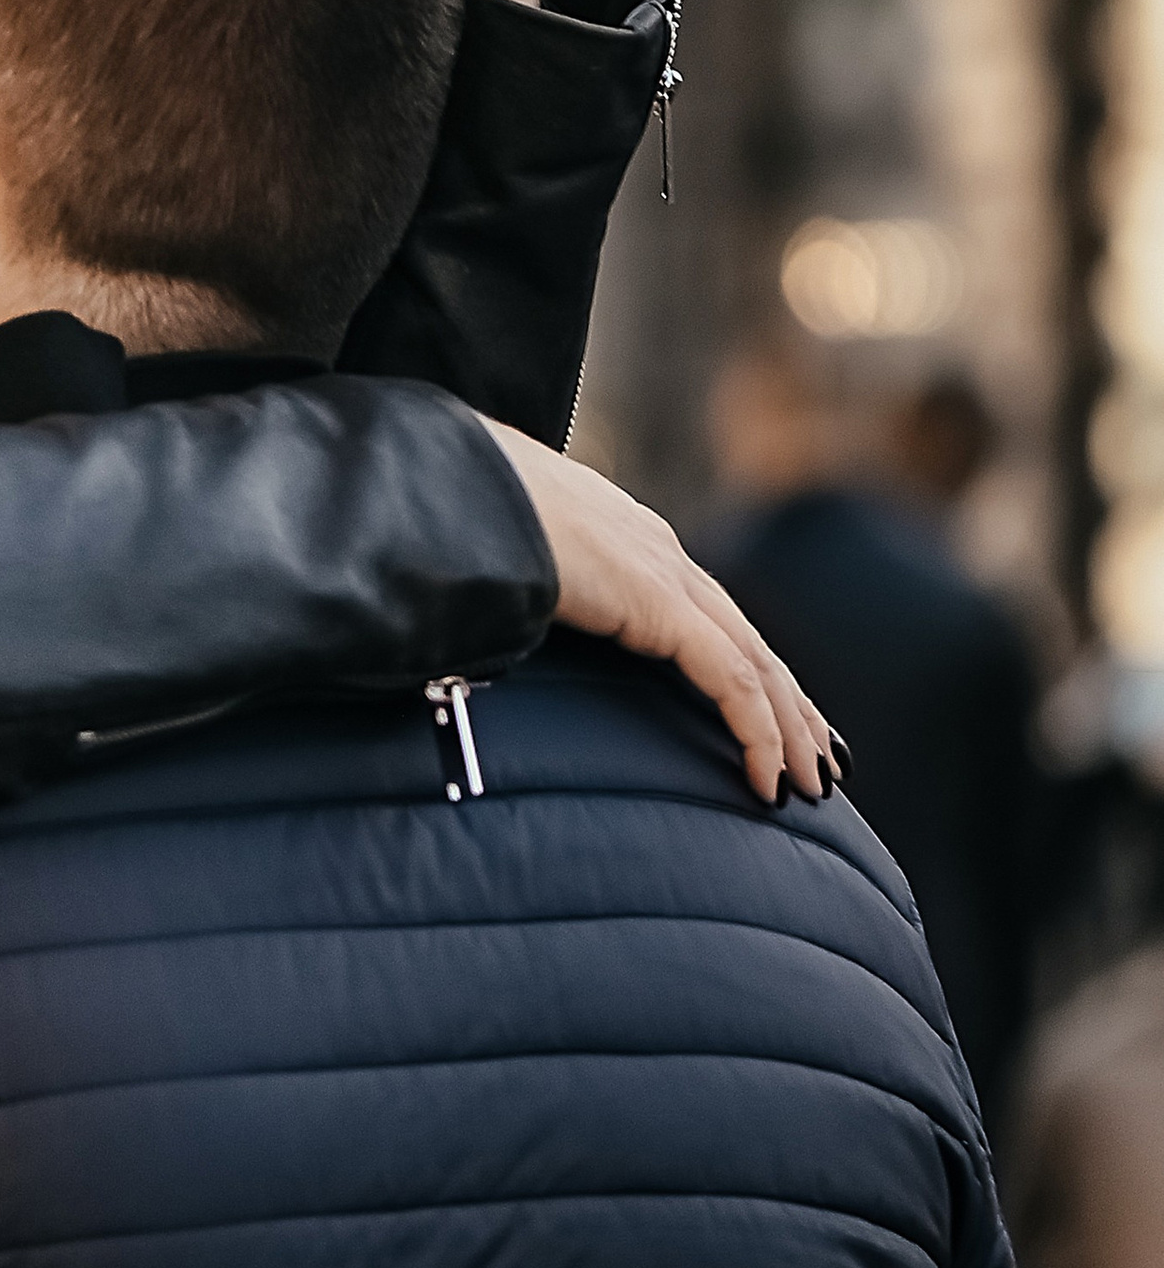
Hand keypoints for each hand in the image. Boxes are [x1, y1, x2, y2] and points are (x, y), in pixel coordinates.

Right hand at [484, 423, 834, 808]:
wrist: (447, 483)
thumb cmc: (457, 515)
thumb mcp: (506, 557)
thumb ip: (527, 587)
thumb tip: (505, 619)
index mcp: (626, 536)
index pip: (708, 610)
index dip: (748, 665)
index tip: (774, 712)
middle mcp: (660, 549)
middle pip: (748, 638)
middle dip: (790, 704)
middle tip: (819, 759)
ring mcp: (665, 571)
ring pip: (756, 664)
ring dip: (789, 728)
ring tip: (807, 784)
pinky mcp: (660, 602)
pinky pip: (732, 679)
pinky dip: (758, 731)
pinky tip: (768, 778)